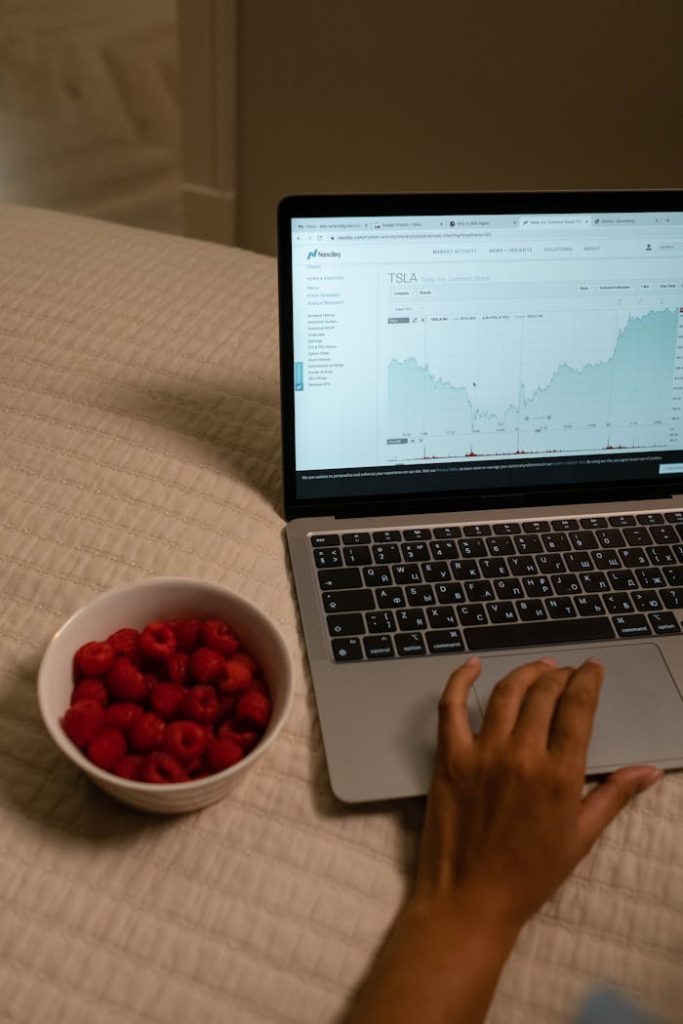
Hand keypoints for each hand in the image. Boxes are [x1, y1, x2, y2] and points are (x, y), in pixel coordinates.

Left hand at [414, 656, 662, 932]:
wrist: (470, 900)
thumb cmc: (530, 875)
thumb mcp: (581, 837)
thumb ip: (614, 796)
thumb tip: (649, 770)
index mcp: (559, 775)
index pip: (578, 708)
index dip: (588, 680)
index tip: (593, 667)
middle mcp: (522, 755)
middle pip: (543, 694)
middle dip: (560, 675)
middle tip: (567, 671)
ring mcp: (482, 753)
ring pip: (505, 693)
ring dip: (525, 673)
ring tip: (538, 668)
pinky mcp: (449, 757)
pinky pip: (450, 706)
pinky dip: (459, 680)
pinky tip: (471, 666)